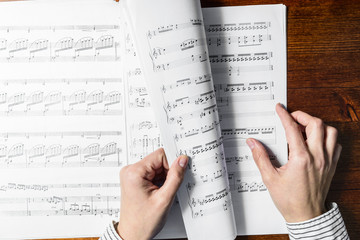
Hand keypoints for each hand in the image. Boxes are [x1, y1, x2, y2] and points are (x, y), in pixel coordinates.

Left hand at [117, 148, 187, 239]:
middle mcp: (130, 170)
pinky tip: (159, 193)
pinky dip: (159, 181)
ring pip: (157, 167)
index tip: (178, 173)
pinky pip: (152, 173)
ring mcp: (132, 175)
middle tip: (168, 189)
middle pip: (158, 160)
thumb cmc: (143, 222)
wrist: (132, 235)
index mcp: (134, 172)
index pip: (160, 155)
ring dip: (164, 178)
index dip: (172, 164)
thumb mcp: (164, 199)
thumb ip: (175, 177)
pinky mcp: (135, 179)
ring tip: (162, 194)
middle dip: (168, 173)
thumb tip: (182, 160)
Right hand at [246, 103, 341, 222]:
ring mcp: (327, 160)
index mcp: (300, 159)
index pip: (292, 129)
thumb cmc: (289, 199)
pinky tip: (316, 141)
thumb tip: (252, 143)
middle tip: (292, 117)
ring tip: (305, 127)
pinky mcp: (332, 165)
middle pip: (316, 124)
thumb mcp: (270, 178)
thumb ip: (260, 157)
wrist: (306, 215)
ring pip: (330, 131)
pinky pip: (336, 144)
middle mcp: (317, 157)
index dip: (284, 115)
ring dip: (317, 125)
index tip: (280, 109)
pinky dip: (327, 137)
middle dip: (302, 115)